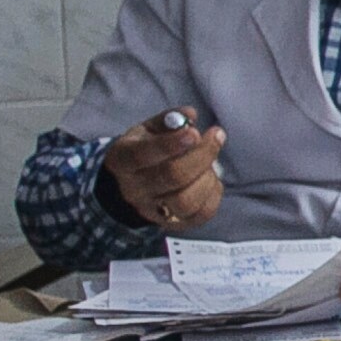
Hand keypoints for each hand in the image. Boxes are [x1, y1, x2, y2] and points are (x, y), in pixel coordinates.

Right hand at [100, 114, 225, 229]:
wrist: (131, 187)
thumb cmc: (144, 150)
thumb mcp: (147, 130)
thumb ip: (169, 120)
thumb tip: (190, 115)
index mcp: (123, 160)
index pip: (143, 155)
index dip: (172, 144)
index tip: (195, 132)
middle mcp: (135, 190)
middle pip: (172, 177)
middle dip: (202, 154)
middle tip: (217, 135)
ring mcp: (153, 211)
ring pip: (186, 201)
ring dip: (207, 177)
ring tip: (211, 161)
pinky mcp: (174, 225)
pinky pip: (201, 215)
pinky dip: (214, 193)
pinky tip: (210, 178)